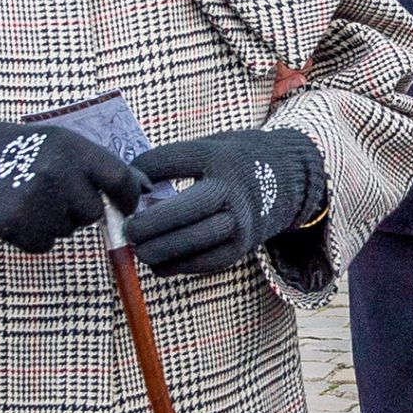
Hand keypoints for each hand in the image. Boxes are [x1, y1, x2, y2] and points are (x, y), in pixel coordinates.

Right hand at [0, 120, 143, 251]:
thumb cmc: (9, 153)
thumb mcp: (54, 144)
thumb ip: (95, 165)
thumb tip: (144, 188)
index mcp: (72, 145)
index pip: (120, 178)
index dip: (127, 198)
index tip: (125, 207)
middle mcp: (60, 169)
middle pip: (92, 212)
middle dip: (74, 210)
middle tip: (42, 191)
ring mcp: (39, 197)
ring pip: (66, 230)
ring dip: (49, 222)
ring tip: (20, 197)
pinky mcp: (19, 223)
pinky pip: (42, 243)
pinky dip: (27, 236)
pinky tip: (9, 213)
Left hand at [126, 129, 325, 277]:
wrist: (285, 178)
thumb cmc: (232, 162)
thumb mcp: (208, 147)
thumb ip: (172, 162)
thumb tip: (129, 188)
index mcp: (218, 157)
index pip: (167, 163)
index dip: (138, 176)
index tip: (126, 188)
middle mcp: (231, 190)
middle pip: (181, 210)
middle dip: (147, 224)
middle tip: (128, 229)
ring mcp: (239, 221)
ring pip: (191, 241)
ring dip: (158, 249)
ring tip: (140, 248)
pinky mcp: (240, 248)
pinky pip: (203, 263)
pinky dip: (176, 266)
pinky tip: (159, 263)